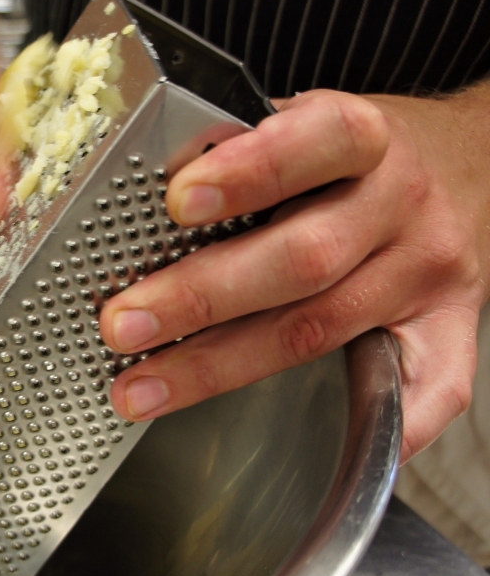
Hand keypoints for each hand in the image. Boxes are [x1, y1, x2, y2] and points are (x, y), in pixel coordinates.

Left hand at [100, 87, 489, 460]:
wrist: (471, 166)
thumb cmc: (354, 158)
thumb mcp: (307, 122)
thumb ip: (237, 148)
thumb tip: (131, 190)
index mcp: (366, 138)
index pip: (320, 143)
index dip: (251, 171)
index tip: (177, 200)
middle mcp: (402, 205)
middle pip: (304, 259)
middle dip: (199, 298)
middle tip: (120, 326)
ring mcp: (427, 276)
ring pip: (321, 329)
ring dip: (219, 367)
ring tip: (141, 389)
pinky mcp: (453, 333)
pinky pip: (424, 397)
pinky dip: (363, 430)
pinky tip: (296, 453)